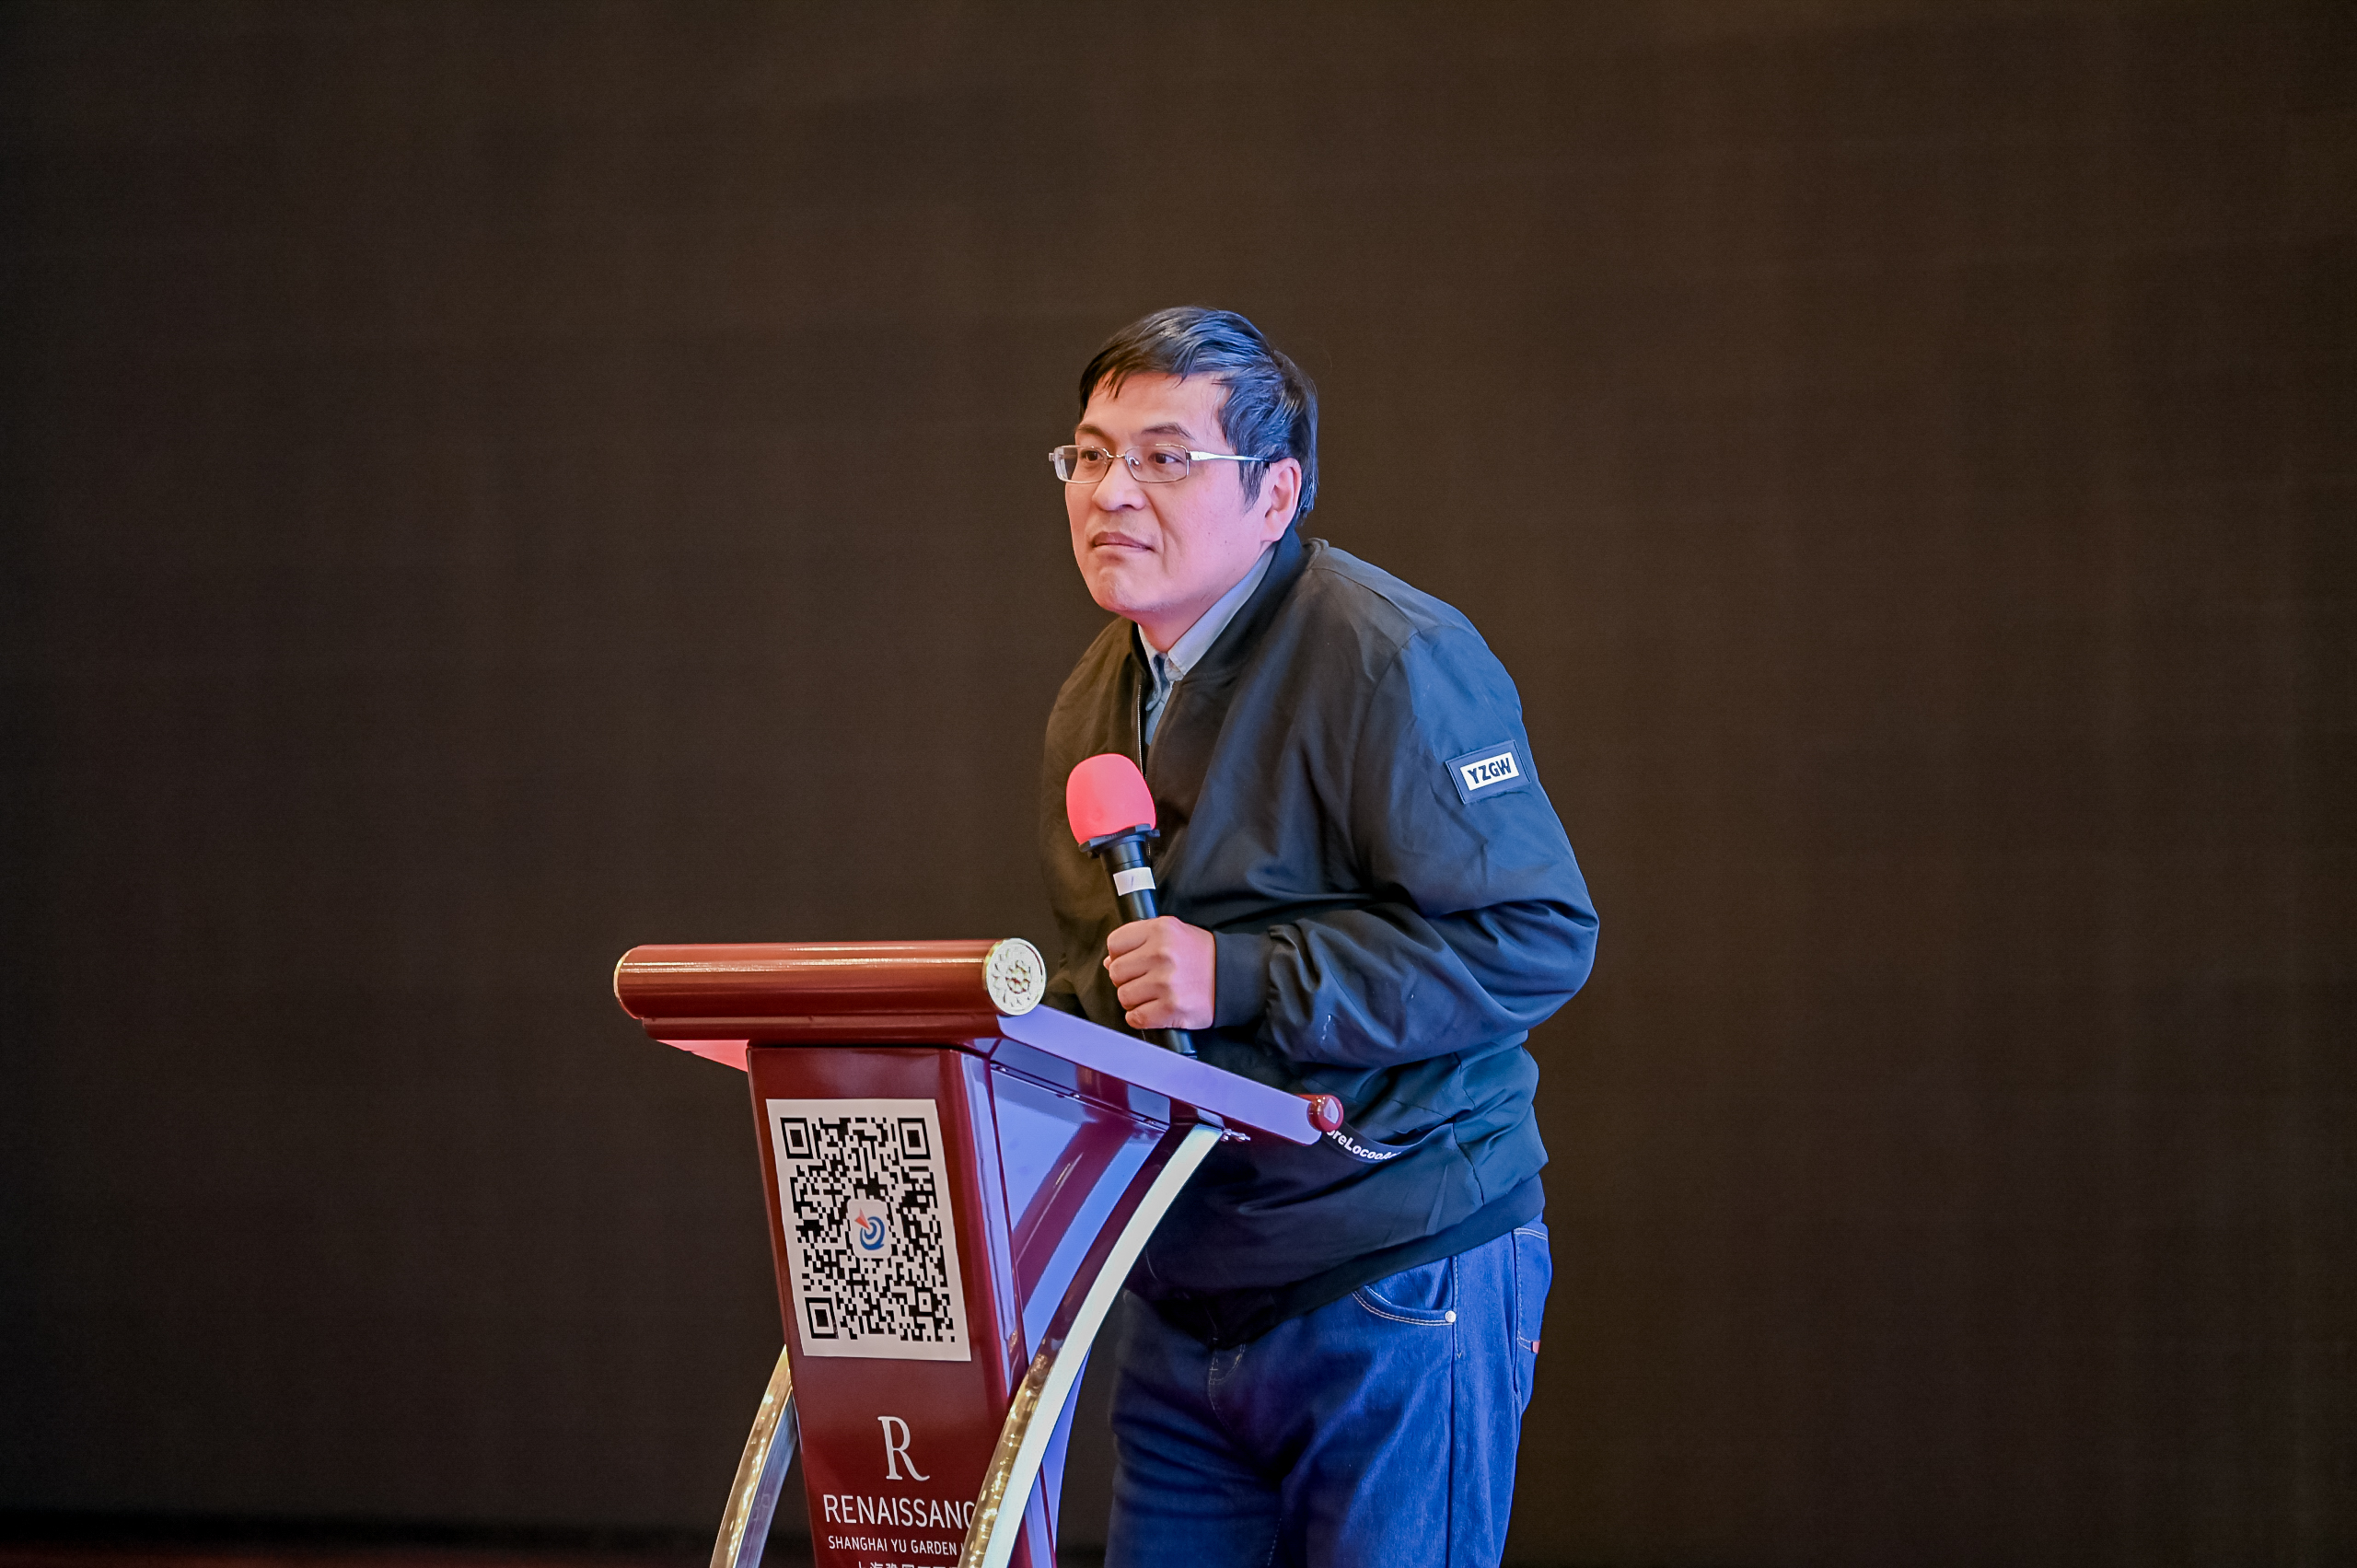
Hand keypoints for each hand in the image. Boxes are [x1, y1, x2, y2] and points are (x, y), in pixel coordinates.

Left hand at [1103, 916, 1215, 1031]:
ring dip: (1134, 1000)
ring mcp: (1166, 983)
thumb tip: (1110, 961)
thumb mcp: (1174, 933)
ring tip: (1151, 996)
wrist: (1236, 977)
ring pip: (1124, 996)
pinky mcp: (1171, 1009)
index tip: (1131, 961)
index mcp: (1160, 930)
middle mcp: (1161, 954)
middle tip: (1144, 980)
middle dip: (1126, 978)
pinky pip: (1136, 1017)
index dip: (1119, 954)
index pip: (1115, 943)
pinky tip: (1153, 1010)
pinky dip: (1140, 1017)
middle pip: (1116, 971)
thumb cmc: (1202, 956)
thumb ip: (1141, 940)